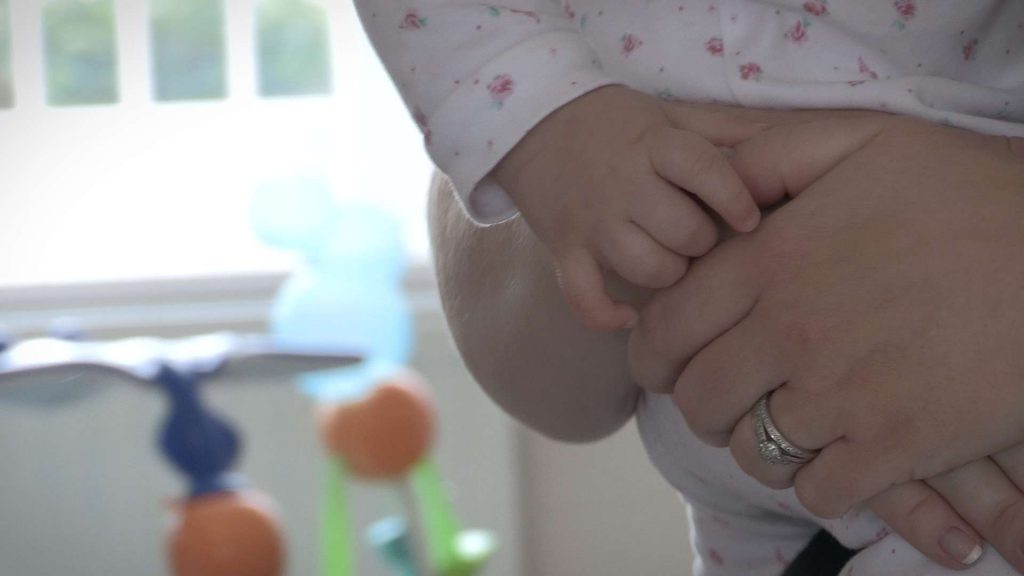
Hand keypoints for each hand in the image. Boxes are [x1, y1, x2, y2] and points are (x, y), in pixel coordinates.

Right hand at [491, 86, 761, 329]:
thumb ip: (726, 129)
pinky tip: (630, 316)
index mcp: (653, 144)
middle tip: (695, 233)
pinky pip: (586, 298)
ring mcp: (591, 222)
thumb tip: (793, 146)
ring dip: (668, 272)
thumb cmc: (613, 123)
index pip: (705, 172)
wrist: (532, 124)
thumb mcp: (670, 113)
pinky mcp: (563, 251)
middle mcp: (623, 184)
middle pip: (684, 233)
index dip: (734, 200)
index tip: (749, 220)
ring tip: (667, 257)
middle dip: (701, 241)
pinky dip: (608, 316)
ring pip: (648, 269)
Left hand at [628, 112, 1023, 553]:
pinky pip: (818, 491)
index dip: (652, 355)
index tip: (663, 364)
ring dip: (758, 445)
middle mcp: (791, 332)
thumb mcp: (864, 142)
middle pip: (698, 400)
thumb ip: (770, 156)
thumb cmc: (970, 192)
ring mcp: (841, 395)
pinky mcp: (896, 446)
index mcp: (771, 262)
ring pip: (753, 452)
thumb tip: (710, 189)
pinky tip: (839, 453)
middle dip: (701, 405)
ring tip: (781, 425)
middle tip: (725, 398)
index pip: (665, 329)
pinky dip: (818, 481)